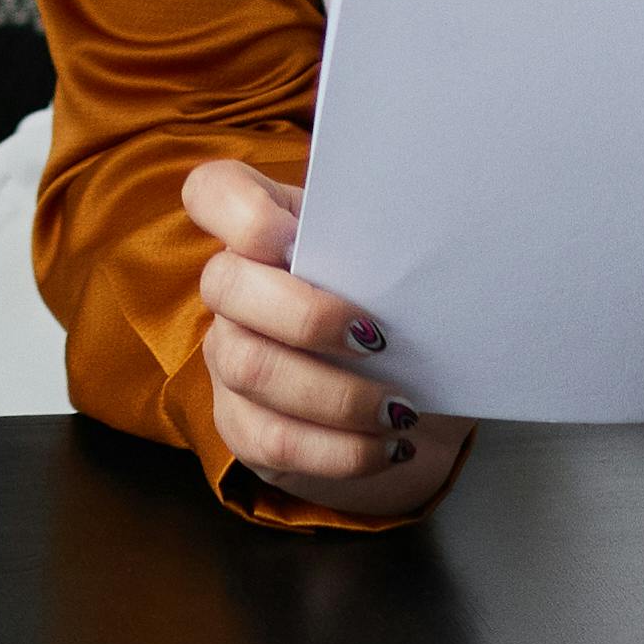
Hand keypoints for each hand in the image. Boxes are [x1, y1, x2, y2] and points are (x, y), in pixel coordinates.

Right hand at [181, 157, 467, 517]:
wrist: (402, 389)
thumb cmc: (395, 306)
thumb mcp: (392, 267)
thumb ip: (388, 248)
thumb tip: (431, 252)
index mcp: (264, 229)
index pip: (213, 193)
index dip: (241, 211)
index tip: (293, 236)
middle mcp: (230, 288)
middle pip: (226, 286)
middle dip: (307, 316)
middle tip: (379, 340)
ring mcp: (227, 356)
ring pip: (251, 369)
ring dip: (336, 396)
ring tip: (400, 411)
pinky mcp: (240, 424)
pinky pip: (273, 441)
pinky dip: (340, 450)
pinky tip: (387, 448)